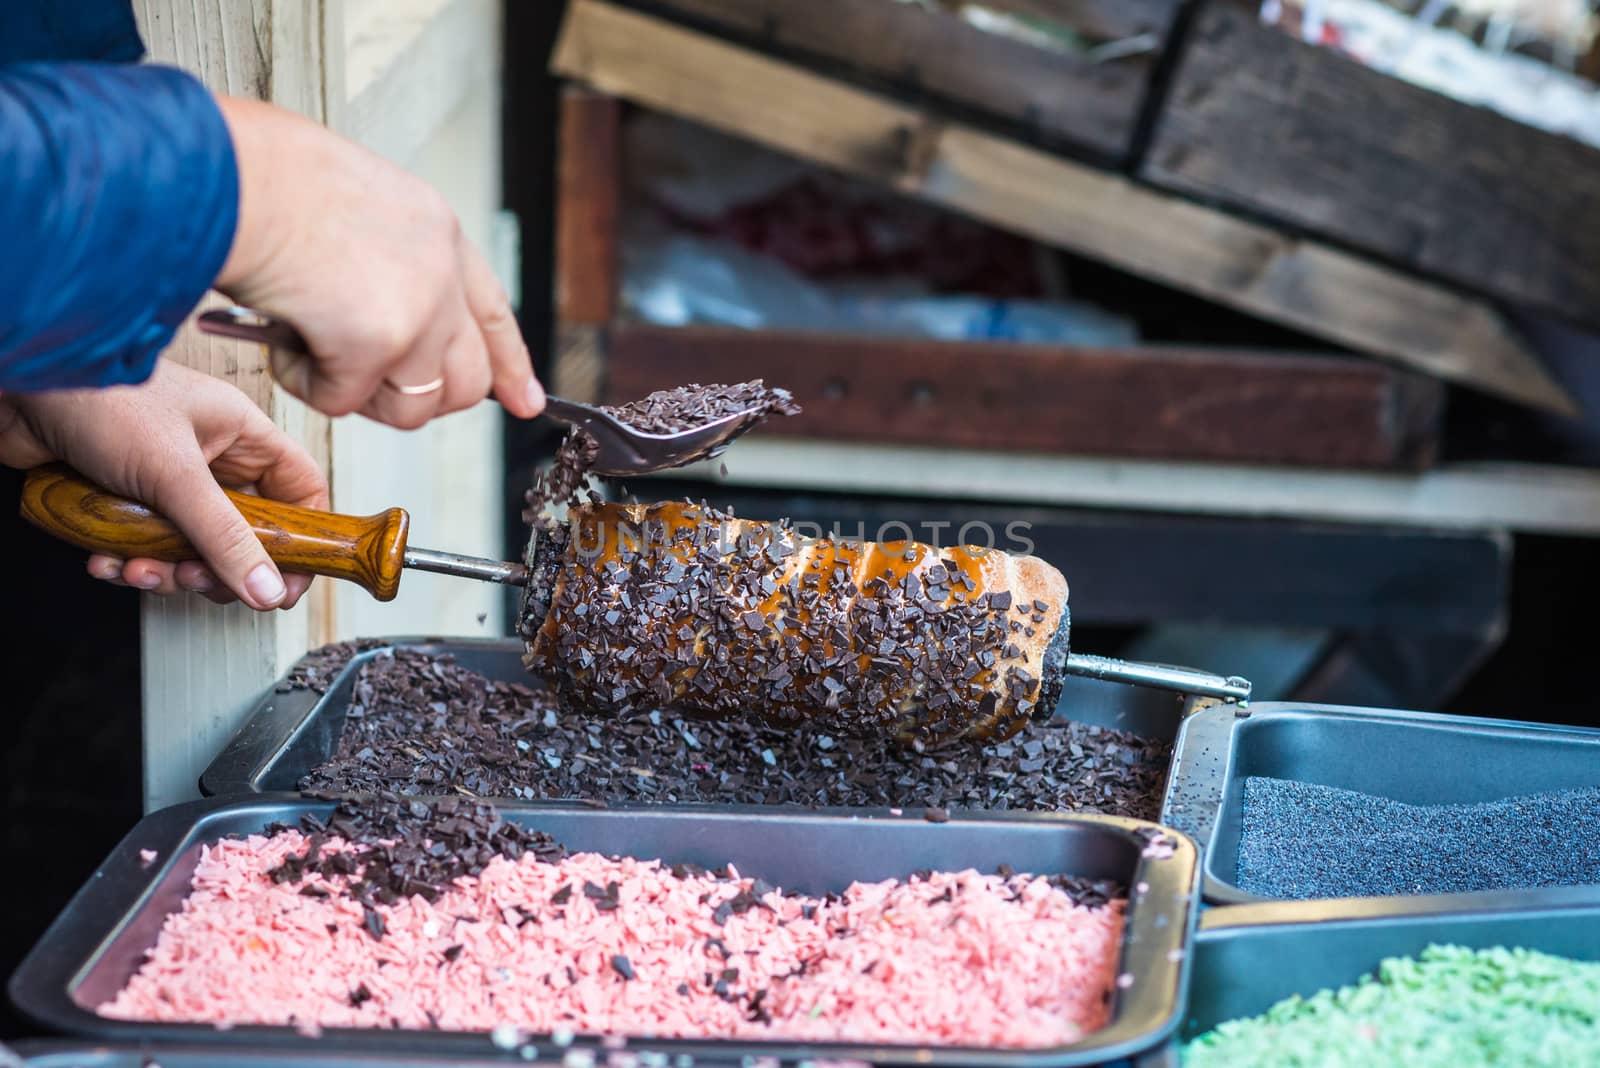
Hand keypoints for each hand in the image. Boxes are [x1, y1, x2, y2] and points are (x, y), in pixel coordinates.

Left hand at [0, 361, 328, 609]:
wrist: (18, 382)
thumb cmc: (99, 396)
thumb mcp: (174, 473)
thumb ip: (224, 537)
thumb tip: (267, 587)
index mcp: (240, 434)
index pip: (299, 490)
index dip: (299, 539)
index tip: (284, 584)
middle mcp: (209, 455)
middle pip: (243, 531)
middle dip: (218, 567)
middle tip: (196, 580)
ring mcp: (166, 476)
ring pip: (190, 545)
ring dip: (165, 569)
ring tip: (140, 569)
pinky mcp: (124, 494)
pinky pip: (143, 544)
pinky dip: (125, 561)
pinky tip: (106, 560)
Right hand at [213, 96, 544, 428]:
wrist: (226, 171)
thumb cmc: (261, 178)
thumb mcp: (356, 207)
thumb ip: (387, 263)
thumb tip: (379, 327)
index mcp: (439, 232)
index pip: (493, 314)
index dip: (508, 364)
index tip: (522, 399)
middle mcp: (442, 273)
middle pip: (466, 380)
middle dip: (416, 398)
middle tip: (358, 381)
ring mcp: (418, 312)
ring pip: (414, 406)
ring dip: (357, 395)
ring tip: (310, 350)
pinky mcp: (377, 343)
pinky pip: (343, 401)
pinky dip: (306, 383)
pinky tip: (281, 338)